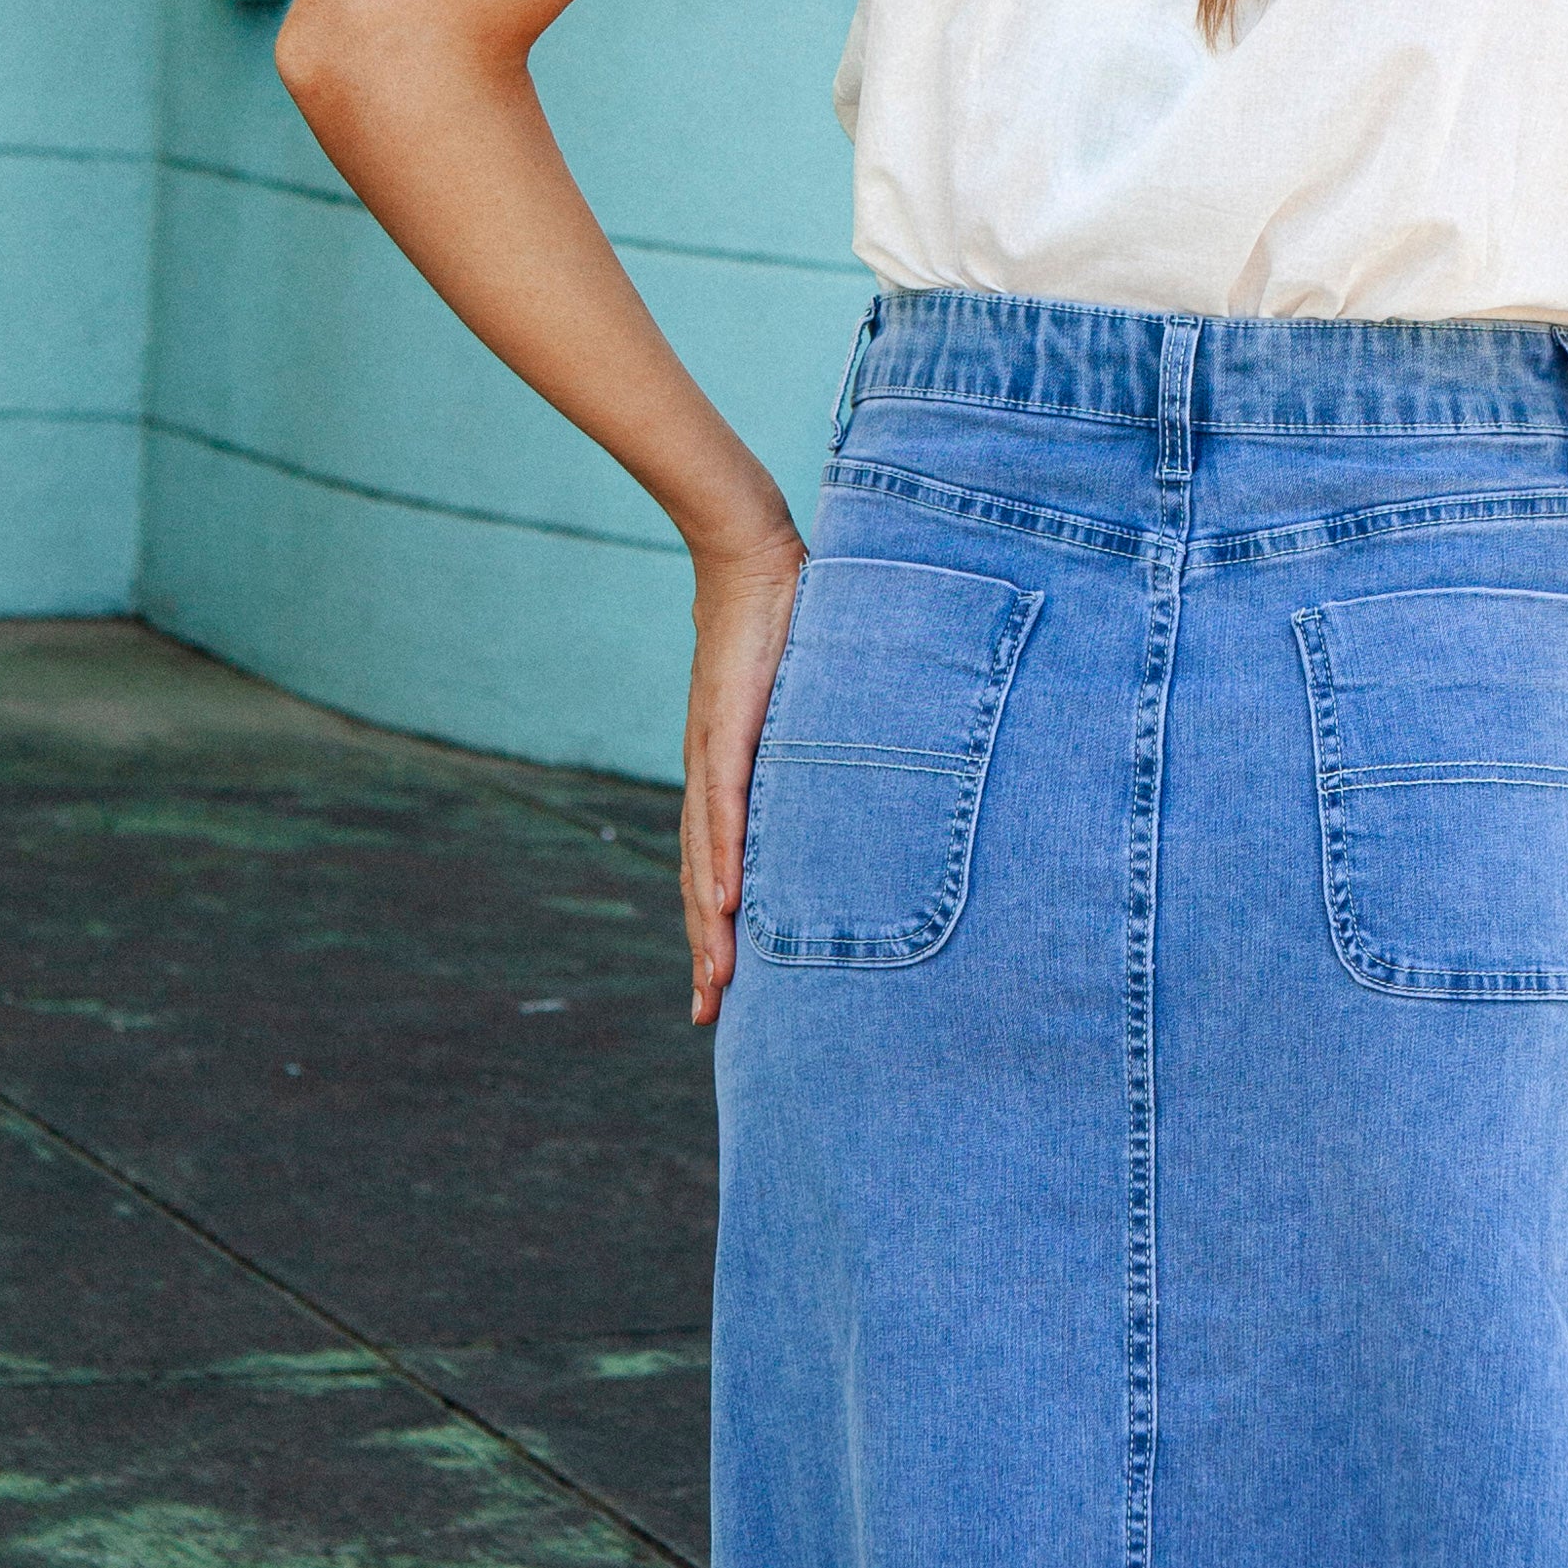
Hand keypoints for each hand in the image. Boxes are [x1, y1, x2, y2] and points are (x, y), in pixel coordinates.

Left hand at [683, 517, 804, 1024]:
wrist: (750, 552)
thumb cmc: (784, 618)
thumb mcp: (811, 700)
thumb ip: (827, 739)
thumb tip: (868, 762)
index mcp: (725, 773)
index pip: (712, 864)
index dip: (714, 927)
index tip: (720, 985)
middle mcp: (710, 774)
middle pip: (699, 879)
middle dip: (706, 950)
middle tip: (709, 1014)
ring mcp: (715, 753)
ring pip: (704, 857)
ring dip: (709, 924)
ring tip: (715, 983)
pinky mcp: (729, 726)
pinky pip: (724, 805)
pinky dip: (721, 856)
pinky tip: (723, 902)